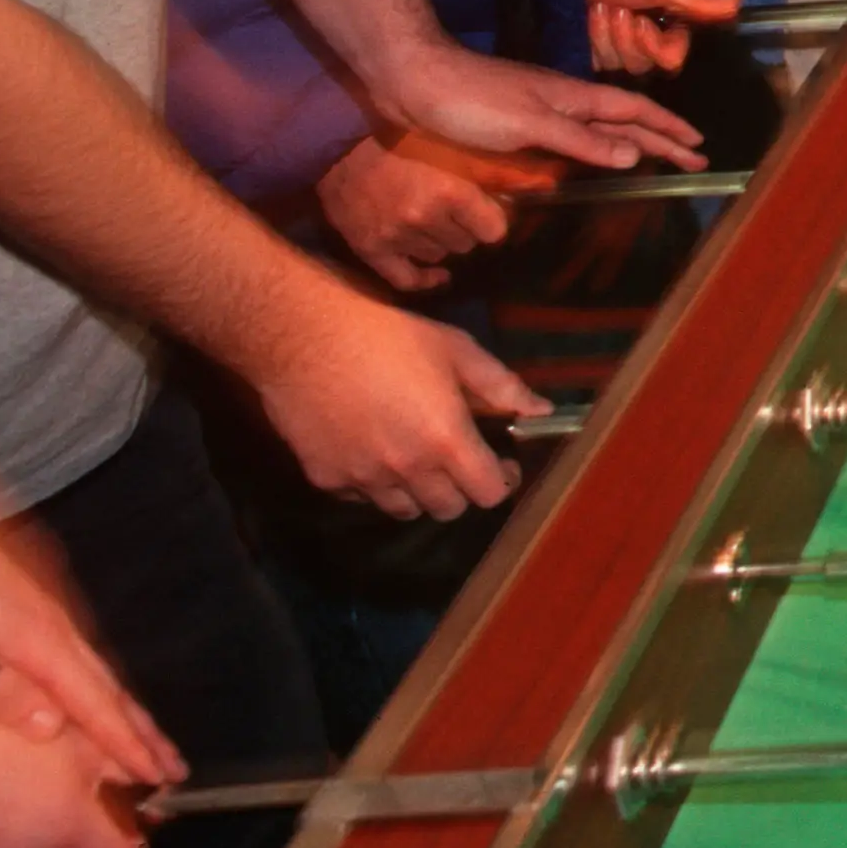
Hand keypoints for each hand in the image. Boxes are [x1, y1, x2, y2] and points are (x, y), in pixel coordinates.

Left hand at [0, 512, 176, 789]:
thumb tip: (50, 727)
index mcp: (38, 644)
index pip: (93, 703)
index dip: (125, 743)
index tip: (160, 775)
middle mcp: (56, 632)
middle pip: (109, 690)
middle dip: (143, 732)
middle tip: (176, 770)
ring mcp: (49, 617)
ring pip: (100, 674)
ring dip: (129, 712)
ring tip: (153, 742)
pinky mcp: (35, 609)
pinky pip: (84, 661)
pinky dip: (105, 687)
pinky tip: (103, 695)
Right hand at [247, 285, 543, 518]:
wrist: (304, 338)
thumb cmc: (389, 337)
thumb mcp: (456, 350)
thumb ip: (502, 386)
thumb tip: (542, 410)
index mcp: (446, 440)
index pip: (489, 493)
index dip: (502, 481)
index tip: (501, 463)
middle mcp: (408, 470)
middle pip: (449, 509)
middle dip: (462, 488)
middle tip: (457, 460)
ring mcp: (364, 479)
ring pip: (405, 510)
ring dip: (419, 492)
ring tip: (416, 458)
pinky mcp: (326, 480)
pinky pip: (362, 498)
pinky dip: (373, 485)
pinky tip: (372, 452)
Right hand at [316, 134, 510, 293]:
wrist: (340, 150)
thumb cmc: (400, 143)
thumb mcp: (448, 150)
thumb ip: (479, 175)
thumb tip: (513, 198)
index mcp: (449, 191)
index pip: (493, 231)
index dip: (492, 223)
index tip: (488, 217)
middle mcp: (425, 218)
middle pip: (466, 244)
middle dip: (464, 230)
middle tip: (453, 216)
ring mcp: (397, 238)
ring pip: (439, 257)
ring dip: (440, 244)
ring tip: (431, 226)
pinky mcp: (372, 251)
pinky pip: (407, 280)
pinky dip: (426, 279)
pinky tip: (439, 275)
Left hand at [368, 41, 701, 175]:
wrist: (414, 81)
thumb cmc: (473, 100)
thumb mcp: (532, 123)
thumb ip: (581, 140)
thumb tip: (633, 155)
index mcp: (574, 98)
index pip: (634, 113)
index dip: (668, 130)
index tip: (699, 146)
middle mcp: (564, 102)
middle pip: (624, 120)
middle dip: (661, 138)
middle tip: (693, 158)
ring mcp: (541, 110)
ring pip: (599, 128)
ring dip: (630, 142)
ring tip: (654, 157)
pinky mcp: (516, 122)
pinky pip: (572, 137)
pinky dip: (593, 148)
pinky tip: (589, 158)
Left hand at [582, 0, 738, 78]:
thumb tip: (740, 1)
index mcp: (670, 30)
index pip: (674, 58)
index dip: (655, 43)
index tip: (643, 18)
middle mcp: (650, 47)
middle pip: (646, 66)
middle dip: (628, 36)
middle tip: (618, 10)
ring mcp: (622, 56)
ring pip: (622, 66)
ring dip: (609, 35)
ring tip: (599, 9)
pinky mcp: (598, 62)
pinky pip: (601, 65)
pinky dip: (594, 40)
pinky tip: (588, 21)